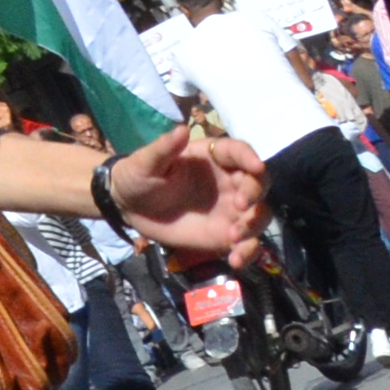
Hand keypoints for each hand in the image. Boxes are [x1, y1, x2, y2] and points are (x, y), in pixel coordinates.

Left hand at [108, 124, 268, 259]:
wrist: (130, 208)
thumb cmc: (139, 176)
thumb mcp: (145, 162)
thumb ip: (164, 148)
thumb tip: (182, 129)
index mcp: (212, 157)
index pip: (238, 152)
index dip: (250, 157)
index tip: (256, 166)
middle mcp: (229, 182)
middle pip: (258, 183)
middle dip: (255, 193)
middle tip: (240, 205)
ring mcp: (231, 210)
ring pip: (259, 214)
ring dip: (254, 224)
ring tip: (232, 235)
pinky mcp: (226, 235)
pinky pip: (247, 245)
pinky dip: (248, 253)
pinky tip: (235, 261)